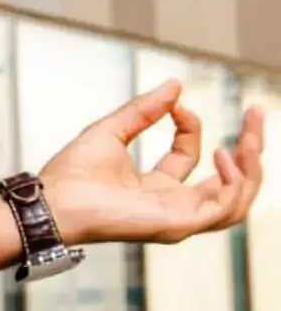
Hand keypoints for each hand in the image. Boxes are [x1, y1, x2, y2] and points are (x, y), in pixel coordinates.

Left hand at [40, 79, 264, 246]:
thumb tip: (175, 85)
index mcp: (155, 186)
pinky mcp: (178, 224)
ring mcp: (178, 218)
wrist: (53, 199)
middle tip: (258, 114)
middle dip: (250, 148)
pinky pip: (223, 209)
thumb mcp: (111, 130)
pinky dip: (233, 183)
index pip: (190, 156)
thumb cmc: (71, 174)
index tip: (178, 105)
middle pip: (228, 181)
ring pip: (236, 199)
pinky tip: (225, 155)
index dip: (191, 127)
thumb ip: (143, 110)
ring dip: (251, 167)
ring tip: (249, 137)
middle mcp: (172, 204)